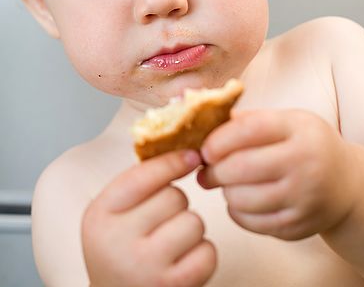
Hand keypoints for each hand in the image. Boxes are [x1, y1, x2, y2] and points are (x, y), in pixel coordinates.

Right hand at [81, 150, 215, 286]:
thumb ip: (140, 181)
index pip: (144, 175)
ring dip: (191, 230)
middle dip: (177, 205)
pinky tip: (183, 261)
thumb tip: (188, 150)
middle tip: (163, 222)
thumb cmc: (121, 249)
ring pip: (194, 222)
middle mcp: (117, 242)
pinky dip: (203, 254)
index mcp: (100, 215)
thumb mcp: (114, 212)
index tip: (192, 156)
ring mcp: (144, 267)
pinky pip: (207, 252)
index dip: (173, 161)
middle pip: (175, 197)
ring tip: (172, 243)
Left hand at [197, 109, 359, 240]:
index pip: (251, 129)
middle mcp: (305, 163)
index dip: (220, 139)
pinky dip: (237, 211)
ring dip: (225, 191)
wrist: (347, 184)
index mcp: (300, 130)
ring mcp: (303, 198)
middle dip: (214, 170)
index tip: (205, 147)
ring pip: (243, 199)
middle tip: (205, 169)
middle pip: (242, 167)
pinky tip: (242, 200)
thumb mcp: (288, 122)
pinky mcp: (298, 226)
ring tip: (228, 183)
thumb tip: (206, 124)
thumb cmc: (307, 145)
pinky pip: (251, 222)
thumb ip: (251, 120)